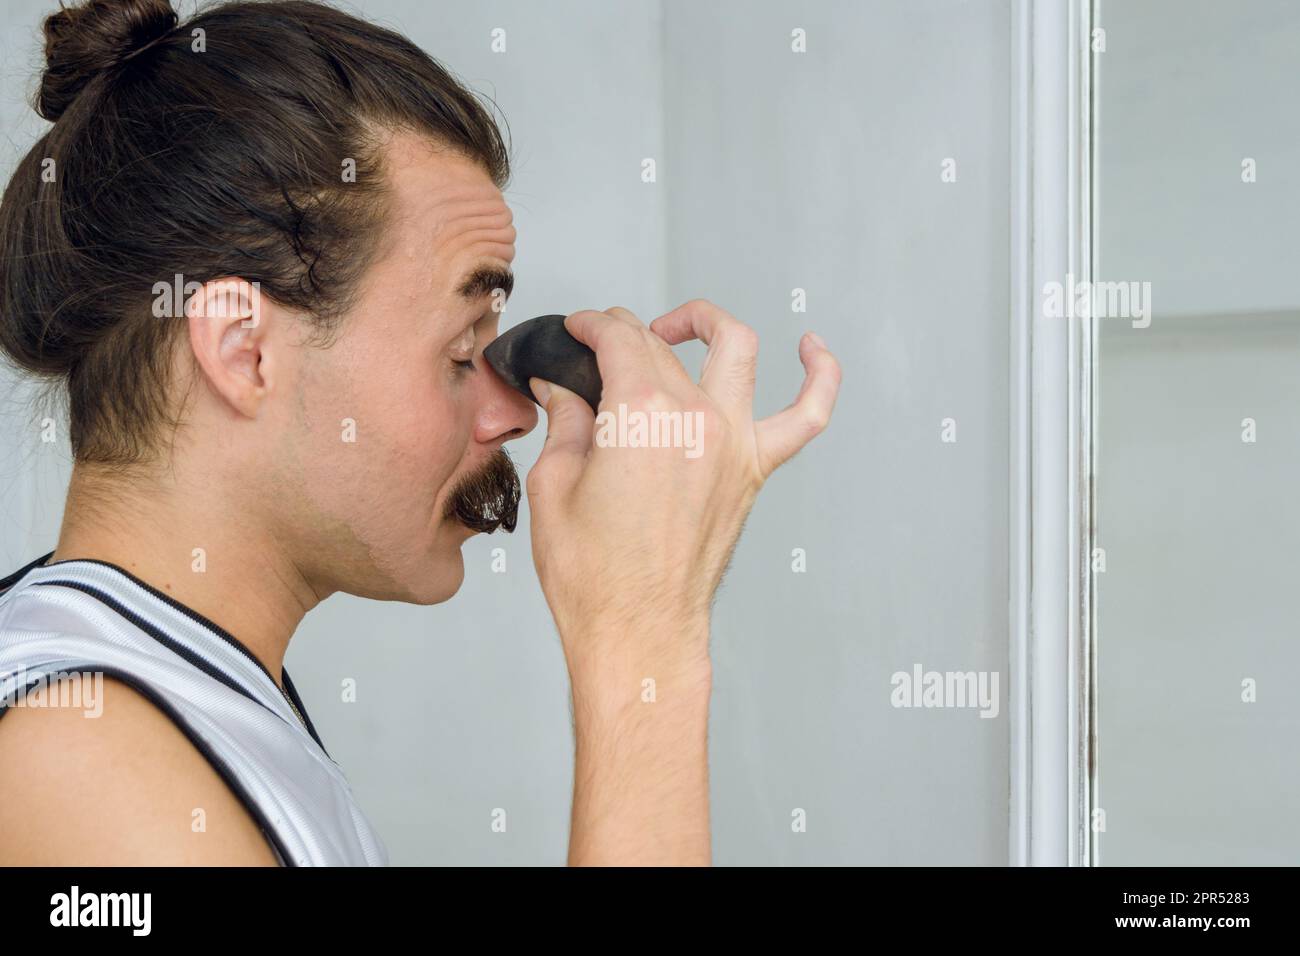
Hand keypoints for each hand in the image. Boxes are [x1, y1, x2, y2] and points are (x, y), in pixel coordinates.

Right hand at [526, 299, 840, 671]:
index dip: (591, 325)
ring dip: (706, 324)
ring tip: (679, 328)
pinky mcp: (754, 472)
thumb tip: (560, 387)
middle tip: (600, 351)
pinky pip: (807, 415)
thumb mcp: (553, 487)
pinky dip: (819, 375)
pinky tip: (812, 349)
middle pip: (662, 346)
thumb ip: (563, 422)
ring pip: (736, 350)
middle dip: (626, 335)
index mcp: (639, 416)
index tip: (577, 330)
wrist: (638, 630)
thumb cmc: (593, 575)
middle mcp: (695, 419)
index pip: (618, 338)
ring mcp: (733, 443)